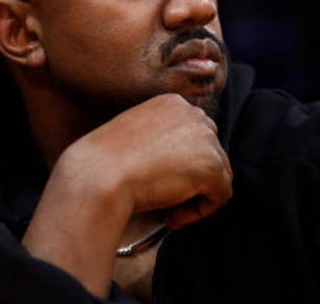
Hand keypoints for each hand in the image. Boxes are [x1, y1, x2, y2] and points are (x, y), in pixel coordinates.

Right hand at [59, 93, 232, 228]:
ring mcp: (206, 139)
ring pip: (218, 175)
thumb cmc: (104, 162)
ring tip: (167, 211)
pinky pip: (221, 195)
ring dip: (196, 196)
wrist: (99, 175)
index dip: (182, 163)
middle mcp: (194, 114)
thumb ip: (160, 139)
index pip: (194, 135)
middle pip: (211, 153)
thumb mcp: (134, 136)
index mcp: (172, 102)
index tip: (159, 180)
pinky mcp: (212, 166)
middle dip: (193, 179)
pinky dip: (200, 212)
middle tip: (166, 199)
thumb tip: (180, 163)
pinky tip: (172, 217)